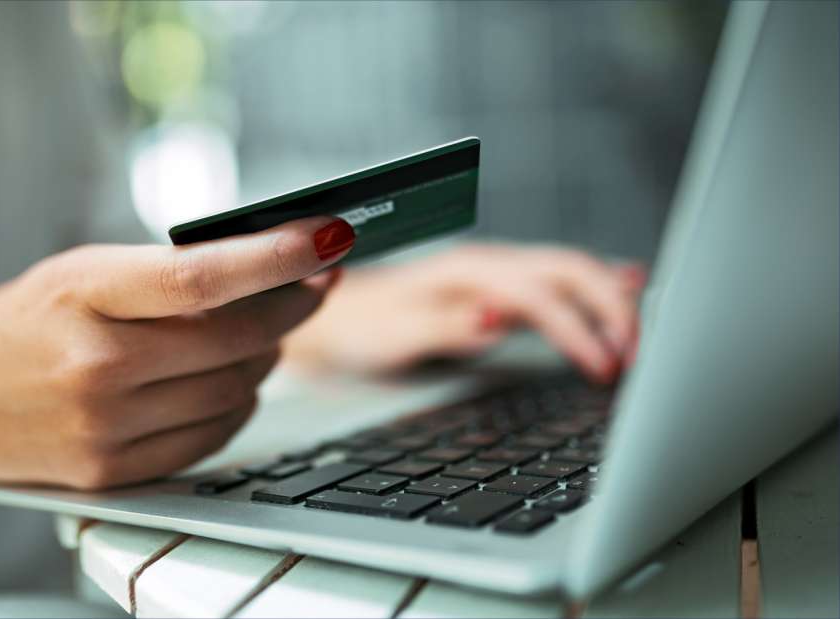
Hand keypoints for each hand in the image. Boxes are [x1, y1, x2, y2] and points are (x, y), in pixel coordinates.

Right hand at [0, 217, 355, 491]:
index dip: (278, 257)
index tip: (330, 237)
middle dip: (293, 305)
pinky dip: (238, 403)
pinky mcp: (114, 474)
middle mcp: (94, 366)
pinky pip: (215, 437)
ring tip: (261, 330)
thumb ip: (162, 273)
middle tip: (315, 279)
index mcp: (82, 295)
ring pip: (238, 391)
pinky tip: (229, 378)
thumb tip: (269, 267)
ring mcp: (105, 429)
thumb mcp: (77, 274)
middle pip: (237, 339)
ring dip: (267, 356)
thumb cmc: (18, 324)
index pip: (201, 277)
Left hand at [283, 243, 643, 381]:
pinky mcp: (500, 293)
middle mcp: (487, 266)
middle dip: (610, 308)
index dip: (577, 328)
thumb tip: (498, 320)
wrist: (334, 317)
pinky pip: (559, 286)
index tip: (604, 366)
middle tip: (638, 356)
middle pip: (568, 270)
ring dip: (610, 303)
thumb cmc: (359, 327)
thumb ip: (444, 327)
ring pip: (570, 274)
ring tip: (643, 339)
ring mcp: (496, 277)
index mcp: (465, 271)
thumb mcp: (392, 335)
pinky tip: (626, 290)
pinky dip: (596, 291)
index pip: (538, 293)